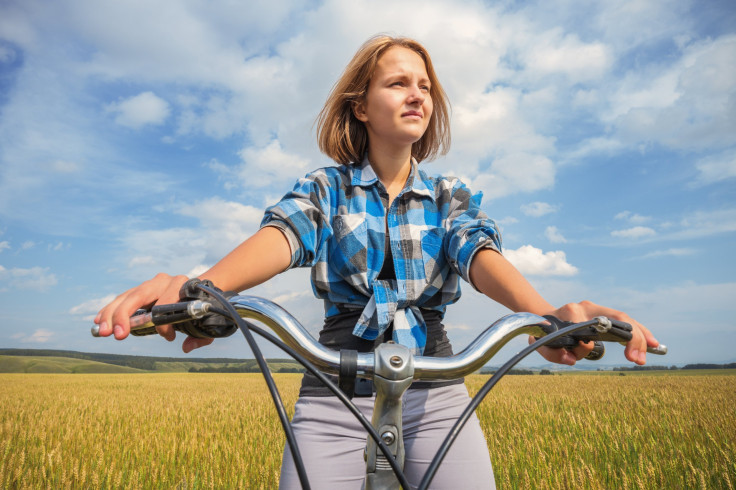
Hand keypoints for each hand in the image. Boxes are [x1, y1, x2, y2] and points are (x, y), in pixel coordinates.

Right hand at [93, 273, 214, 352]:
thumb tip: (185, 347)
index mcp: (180, 285)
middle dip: (124, 315)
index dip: (165, 323)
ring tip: (101, 331)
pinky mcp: (139, 291)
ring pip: (126, 297)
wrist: (198, 289)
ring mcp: (149, 284)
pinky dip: (110, 310)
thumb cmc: (201, 308)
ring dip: (111, 314)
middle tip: (117, 336)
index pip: (167, 303)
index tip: (170, 338)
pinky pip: (122, 299)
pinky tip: (99, 321)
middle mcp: (162, 281)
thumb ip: (202, 336)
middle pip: (138, 295)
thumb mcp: (207, 322)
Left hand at [531, 300, 658, 365]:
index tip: (627, 357)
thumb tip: (571, 359)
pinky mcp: (598, 312)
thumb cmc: (539, 332)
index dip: (613, 339)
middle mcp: (586, 306)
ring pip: (623, 318)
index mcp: (573, 311)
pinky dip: (637, 331)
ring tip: (652, 349)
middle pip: (619, 317)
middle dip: (634, 338)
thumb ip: (554, 354)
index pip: (599, 323)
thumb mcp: (540, 343)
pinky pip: (621, 321)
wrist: (538, 316)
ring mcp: (593, 307)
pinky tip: (651, 342)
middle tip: (639, 359)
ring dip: (639, 335)